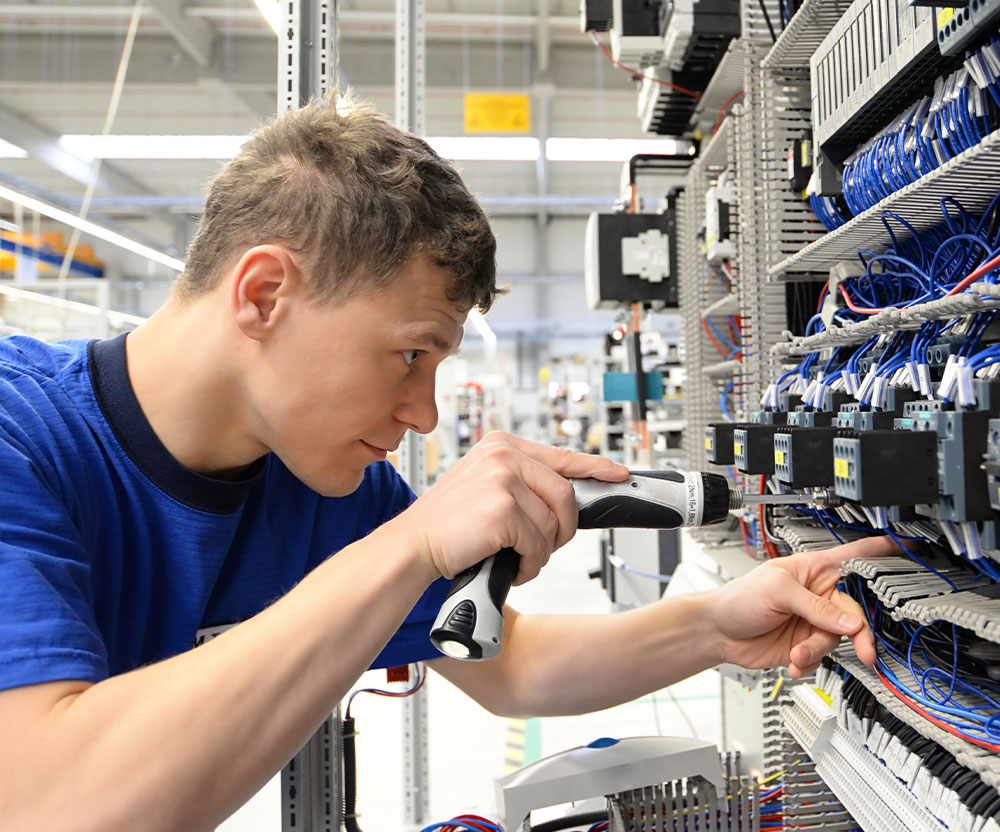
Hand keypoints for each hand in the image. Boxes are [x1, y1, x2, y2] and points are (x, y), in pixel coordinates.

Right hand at [400, 432, 628, 583]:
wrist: (412, 546)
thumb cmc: (448, 525)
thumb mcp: (485, 488)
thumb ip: (521, 483)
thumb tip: (565, 497)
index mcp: (502, 445)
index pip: (561, 455)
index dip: (595, 467)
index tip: (617, 474)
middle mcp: (504, 455)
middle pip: (566, 495)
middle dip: (562, 531)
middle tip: (543, 547)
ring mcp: (503, 479)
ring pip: (553, 524)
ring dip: (541, 552)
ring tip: (516, 558)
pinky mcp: (503, 509)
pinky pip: (538, 544)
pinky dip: (529, 564)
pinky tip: (510, 566)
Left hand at [709, 535, 903, 677]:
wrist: (717, 631)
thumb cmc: (739, 598)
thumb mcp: (778, 592)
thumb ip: (815, 606)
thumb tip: (849, 621)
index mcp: (814, 569)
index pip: (854, 557)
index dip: (883, 552)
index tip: (911, 549)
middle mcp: (819, 595)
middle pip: (854, 612)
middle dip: (855, 633)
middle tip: (862, 649)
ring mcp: (814, 621)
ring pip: (839, 640)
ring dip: (819, 649)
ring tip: (798, 652)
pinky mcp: (807, 645)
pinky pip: (823, 657)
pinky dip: (809, 663)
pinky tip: (794, 662)